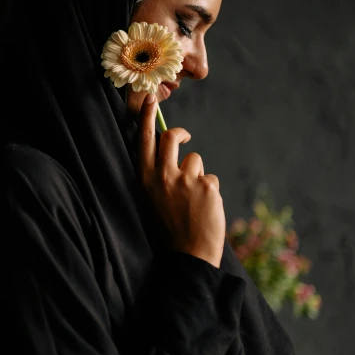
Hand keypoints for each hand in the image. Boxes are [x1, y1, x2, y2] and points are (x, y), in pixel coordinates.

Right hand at [137, 93, 225, 267]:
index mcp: (146, 178)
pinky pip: (210, 178)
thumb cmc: (170, 229)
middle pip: (171, 137)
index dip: (147, 117)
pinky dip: (209, 192)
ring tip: (194, 201)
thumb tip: (172, 153)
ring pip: (195, 161)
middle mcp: (162, 175)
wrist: (188, 256)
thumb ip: (159, 175)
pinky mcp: (206, 185)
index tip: (150, 98)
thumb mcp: (154, 198)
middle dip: (180, 134)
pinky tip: (204, 209)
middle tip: (184, 137)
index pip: (145, 140)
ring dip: (198, 176)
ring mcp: (185, 179)